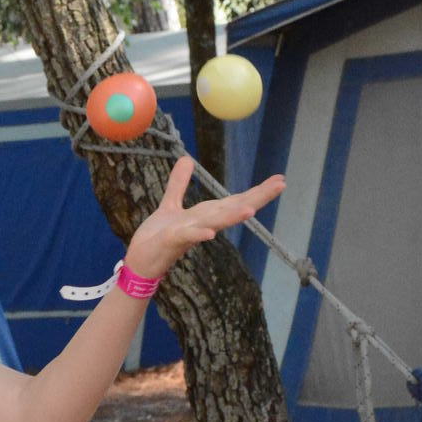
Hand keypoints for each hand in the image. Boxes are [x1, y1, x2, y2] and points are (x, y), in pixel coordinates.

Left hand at [124, 156, 284, 280]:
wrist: (141, 262)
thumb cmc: (158, 237)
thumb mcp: (170, 205)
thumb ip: (179, 184)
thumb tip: (187, 159)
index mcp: (205, 214)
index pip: (235, 200)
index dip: (257, 191)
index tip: (279, 179)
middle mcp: (203, 224)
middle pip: (233, 208)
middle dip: (257, 197)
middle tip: (281, 185)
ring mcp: (190, 233)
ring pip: (215, 222)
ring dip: (232, 216)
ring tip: (251, 209)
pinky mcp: (172, 241)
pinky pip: (188, 236)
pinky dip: (199, 234)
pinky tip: (210, 233)